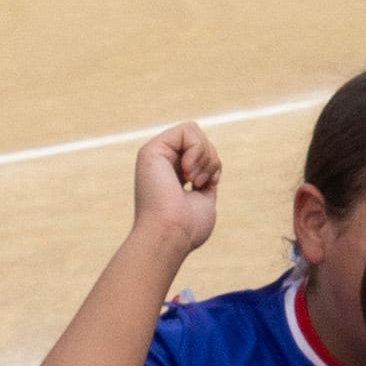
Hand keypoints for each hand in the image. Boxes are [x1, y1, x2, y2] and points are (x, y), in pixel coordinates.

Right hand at [131, 123, 220, 251]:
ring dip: (205, 157)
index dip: (212, 164)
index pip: (201, 152)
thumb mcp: (203, 201)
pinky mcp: (152, 150)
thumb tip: (211, 172)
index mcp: (171, 174)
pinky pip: (188, 130)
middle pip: (200, 140)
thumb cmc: (187, 228)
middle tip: (199, 183)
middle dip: (210, 159)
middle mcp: (161, 163)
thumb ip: (205, 183)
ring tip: (193, 181)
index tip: (208, 185)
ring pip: (195, 132)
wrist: (170, 235)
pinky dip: (197, 150)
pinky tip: (187, 173)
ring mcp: (155, 155)